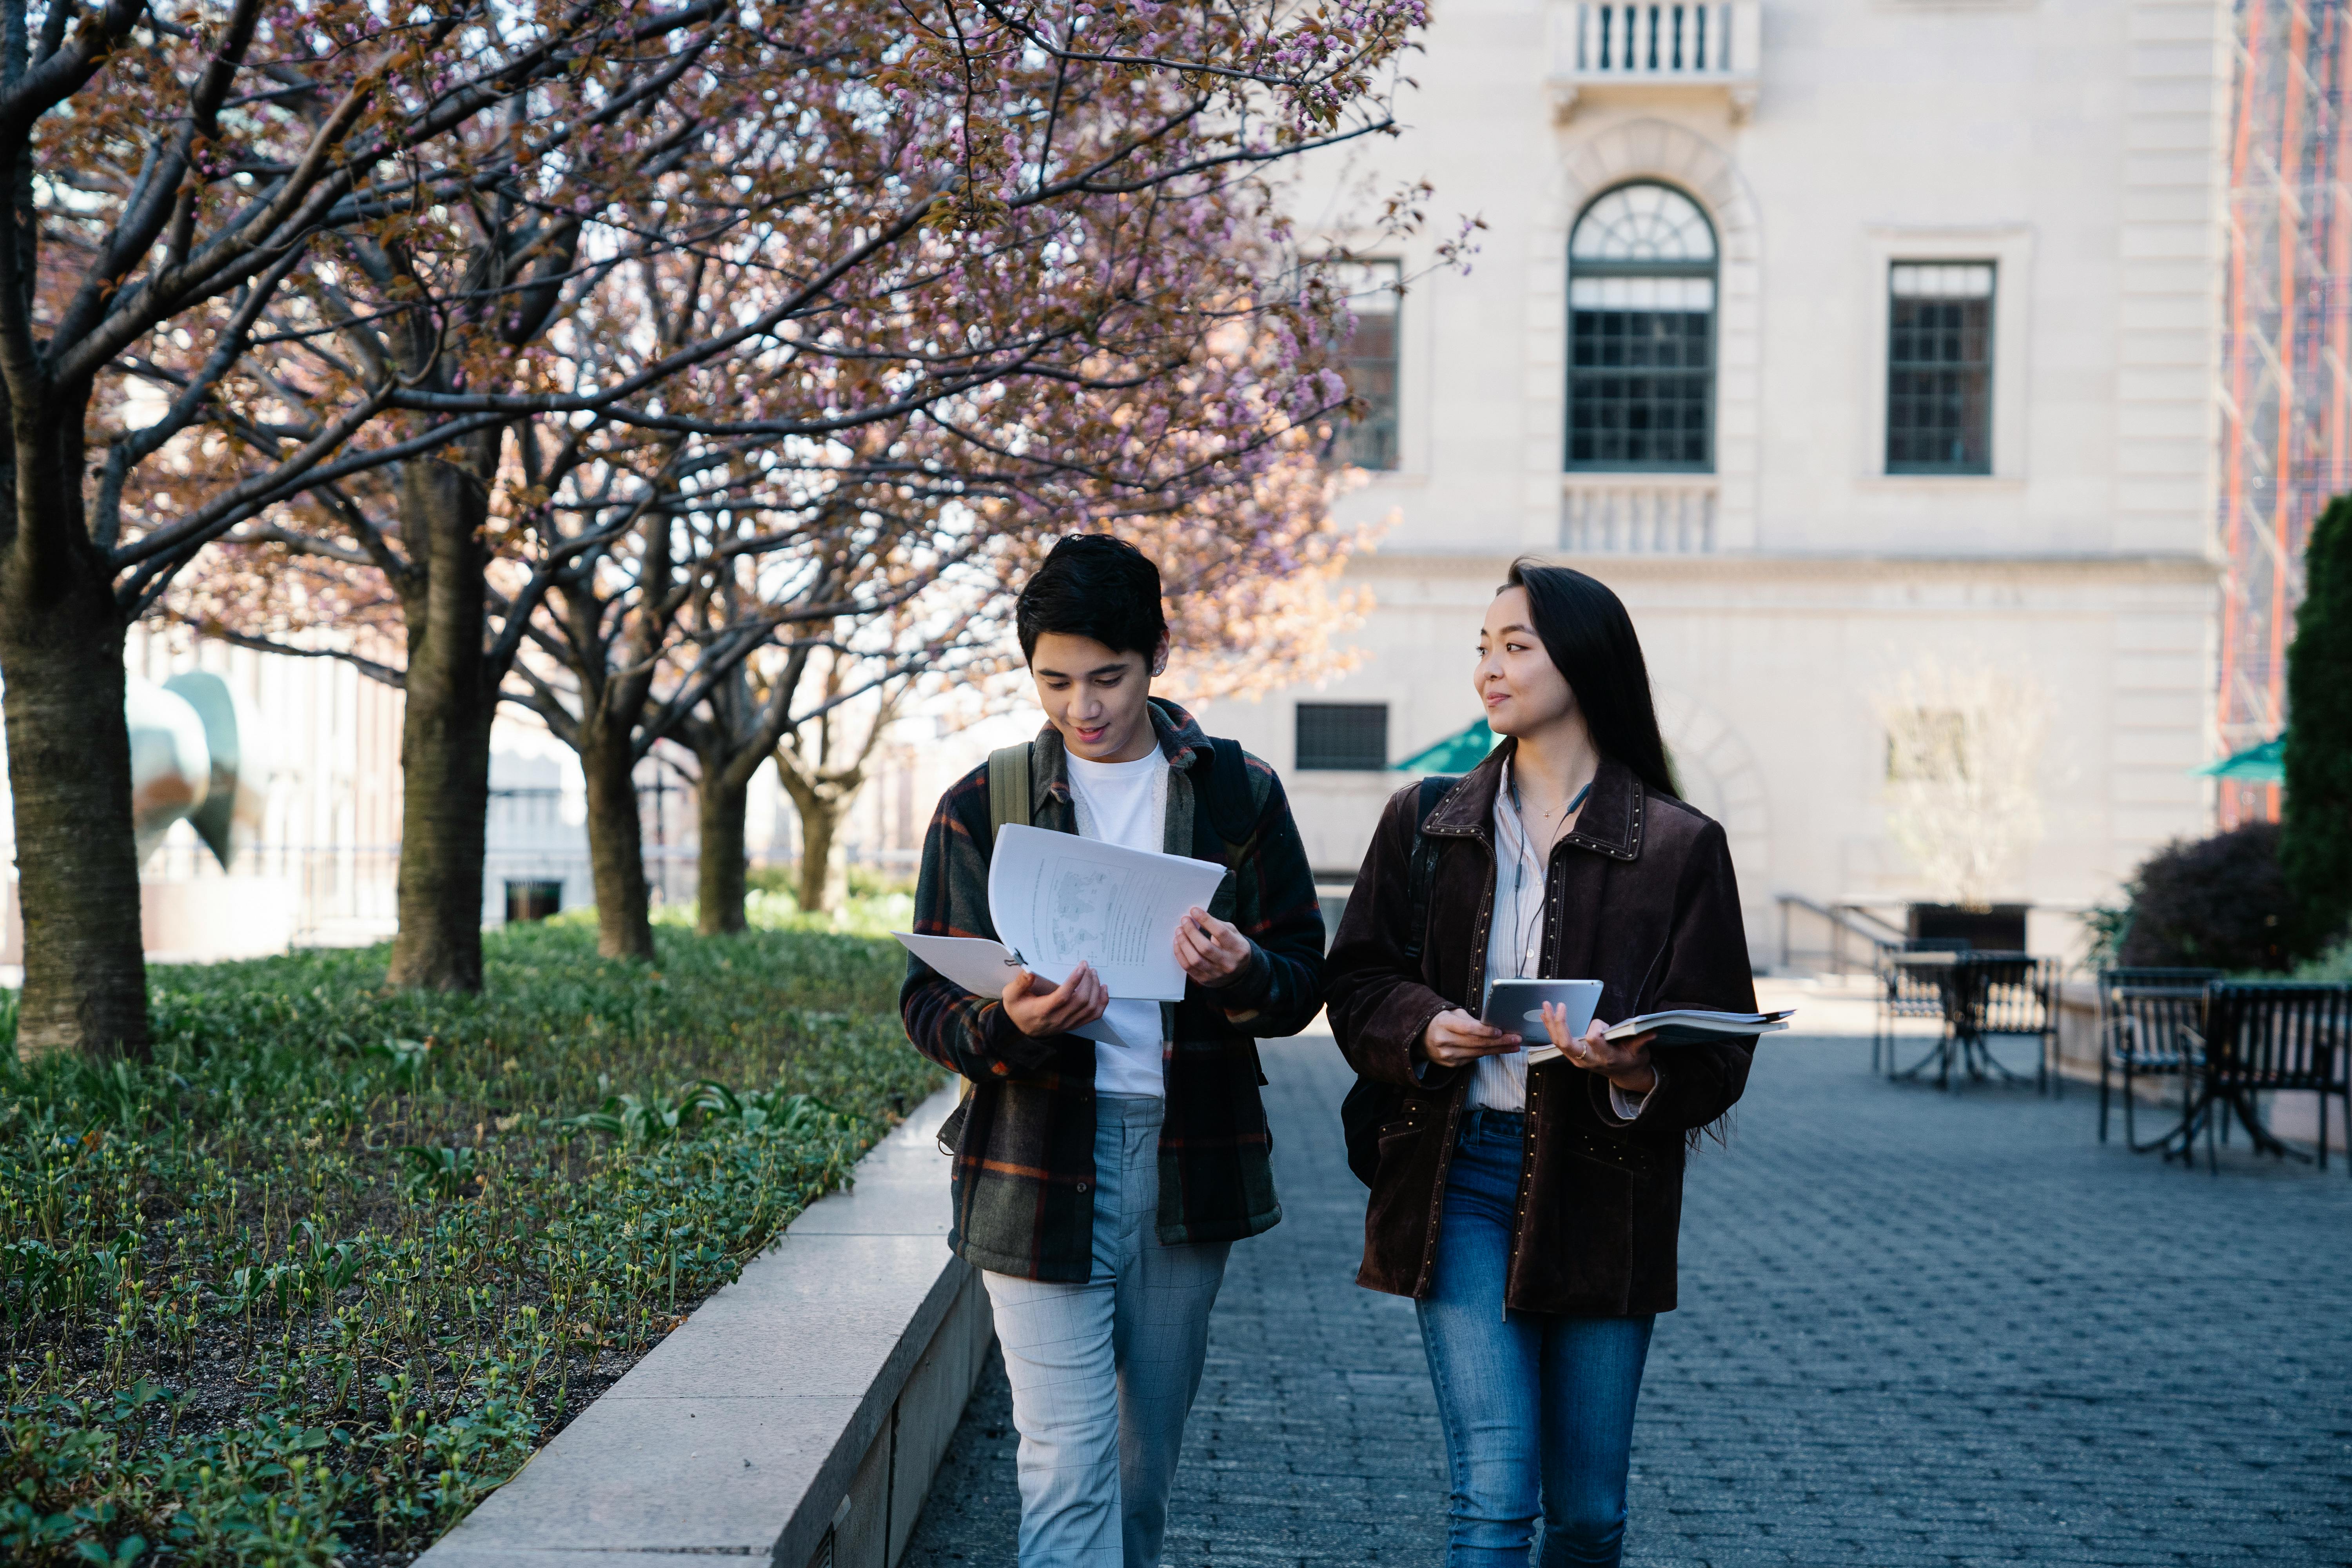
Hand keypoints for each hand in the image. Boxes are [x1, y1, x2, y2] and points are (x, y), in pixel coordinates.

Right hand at [1001, 963, 1107, 1038]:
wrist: (1021, 1030)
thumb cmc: (1018, 1009)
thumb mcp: (1011, 995)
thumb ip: (1020, 982)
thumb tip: (1030, 970)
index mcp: (1043, 1010)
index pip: (1063, 996)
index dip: (1074, 981)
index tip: (1081, 966)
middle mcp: (1058, 1019)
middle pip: (1081, 1001)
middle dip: (1088, 982)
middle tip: (1088, 967)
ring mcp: (1068, 1023)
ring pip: (1090, 1008)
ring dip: (1095, 990)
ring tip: (1094, 975)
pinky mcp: (1074, 1025)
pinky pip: (1093, 1016)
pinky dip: (1102, 1002)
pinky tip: (1102, 989)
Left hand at [1174, 907, 1250, 986]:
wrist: (1240, 973)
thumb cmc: (1233, 948)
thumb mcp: (1234, 934)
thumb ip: (1218, 925)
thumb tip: (1197, 916)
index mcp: (1238, 948)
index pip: (1220, 933)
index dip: (1205, 920)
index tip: (1194, 911)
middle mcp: (1228, 963)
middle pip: (1205, 947)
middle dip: (1191, 931)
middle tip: (1184, 920)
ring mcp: (1216, 973)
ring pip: (1195, 959)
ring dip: (1183, 943)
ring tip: (1179, 931)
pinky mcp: (1205, 980)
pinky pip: (1188, 967)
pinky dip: (1180, 954)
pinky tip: (1177, 943)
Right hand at [1420, 1007, 1522, 1069]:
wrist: (1422, 1038)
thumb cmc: (1442, 1021)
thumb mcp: (1452, 1014)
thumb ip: (1470, 1020)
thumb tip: (1493, 1025)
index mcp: (1444, 1024)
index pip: (1467, 1029)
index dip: (1484, 1031)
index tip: (1500, 1031)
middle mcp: (1444, 1041)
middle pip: (1476, 1043)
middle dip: (1500, 1042)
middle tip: (1516, 1039)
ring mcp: (1448, 1055)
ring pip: (1478, 1053)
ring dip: (1499, 1050)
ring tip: (1514, 1046)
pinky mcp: (1452, 1064)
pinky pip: (1473, 1059)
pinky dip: (1488, 1054)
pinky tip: (1500, 1050)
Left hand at [1542, 1005, 1657, 1093]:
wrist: (1624, 1075)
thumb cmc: (1632, 1060)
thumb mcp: (1640, 1052)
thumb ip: (1641, 1041)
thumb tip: (1651, 1032)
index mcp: (1607, 1057)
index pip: (1594, 1040)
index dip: (1596, 1028)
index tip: (1603, 1023)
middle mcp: (1589, 1060)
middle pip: (1567, 1043)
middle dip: (1561, 1024)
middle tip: (1559, 1006)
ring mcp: (1578, 1059)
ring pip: (1559, 1042)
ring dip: (1550, 1023)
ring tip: (1546, 1006)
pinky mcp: (1573, 1056)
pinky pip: (1558, 1042)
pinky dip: (1551, 1028)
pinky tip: (1545, 1015)